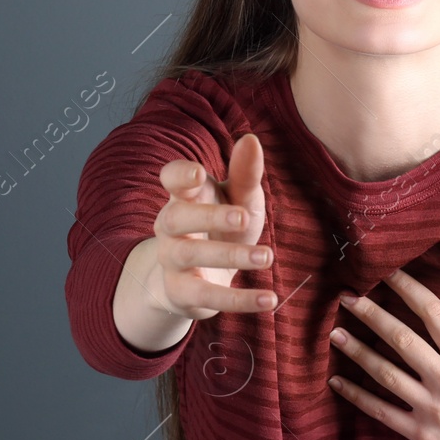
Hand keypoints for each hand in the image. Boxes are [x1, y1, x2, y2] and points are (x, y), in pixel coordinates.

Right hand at [147, 133, 277, 319]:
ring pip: (190, 255)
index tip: (200, 173)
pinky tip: (269, 299)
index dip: (180, 175)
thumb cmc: (224, 228)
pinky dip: (239, 300)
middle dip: (209, 217)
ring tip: (267, 257)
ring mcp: (172, 260)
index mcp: (185, 196)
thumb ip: (245, 175)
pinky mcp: (182, 292)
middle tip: (244, 218)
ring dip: (229, 256)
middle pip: (177, 217)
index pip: (171, 179)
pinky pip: (206, 296)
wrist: (198, 278)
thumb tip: (251, 139)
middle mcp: (170, 226)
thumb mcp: (240, 200)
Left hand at [327, 268, 439, 439]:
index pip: (434, 313)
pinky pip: (382, 412)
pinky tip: (336, 382)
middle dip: (371, 314)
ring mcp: (432, 407)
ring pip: (385, 373)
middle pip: (401, 339)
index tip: (387, 272)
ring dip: (357, 351)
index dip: (408, 288)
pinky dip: (357, 396)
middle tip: (348, 297)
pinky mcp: (421, 433)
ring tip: (335, 333)